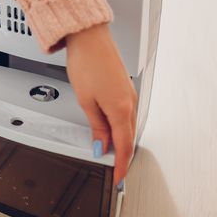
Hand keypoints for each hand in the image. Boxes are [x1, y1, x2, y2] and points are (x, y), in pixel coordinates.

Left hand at [65, 23, 137, 185]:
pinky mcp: (124, 87)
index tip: (118, 179)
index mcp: (121, 109)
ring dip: (120, 141)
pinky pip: (125, 114)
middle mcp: (130, 102)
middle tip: (115, 172)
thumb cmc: (86, 62)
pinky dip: (120, 127)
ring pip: (127, 126)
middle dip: (122, 156)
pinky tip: (111, 130)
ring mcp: (129, 94)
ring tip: (110, 154)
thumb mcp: (86, 101)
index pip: (123, 147)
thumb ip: (96, 126)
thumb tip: (101, 146)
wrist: (89, 37)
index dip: (121, 167)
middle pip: (127, 138)